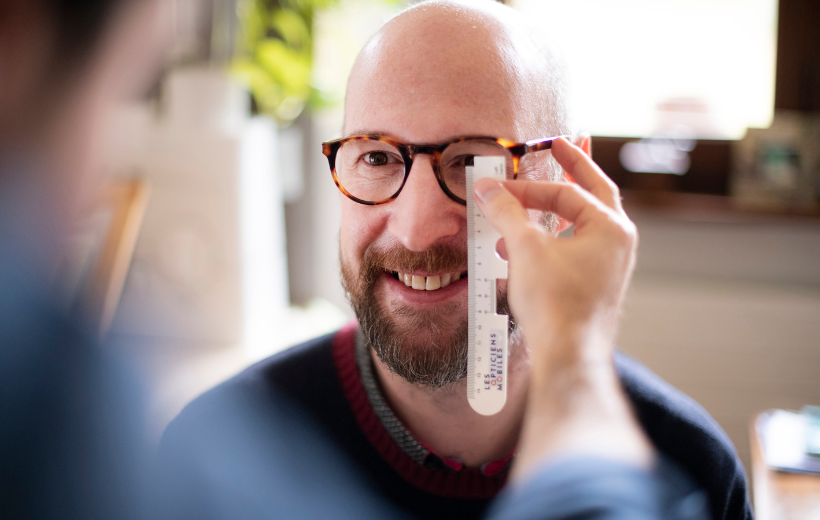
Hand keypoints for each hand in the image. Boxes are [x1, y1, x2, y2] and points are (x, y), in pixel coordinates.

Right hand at [473, 137, 651, 479]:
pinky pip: (573, 249)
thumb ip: (506, 212)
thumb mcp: (525, 248)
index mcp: (610, 227)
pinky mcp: (595, 285)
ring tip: (520, 209)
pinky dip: (548, 241)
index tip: (495, 187)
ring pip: (580, 224)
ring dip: (550, 213)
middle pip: (593, 193)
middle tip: (560, 144)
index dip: (526, 186)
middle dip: (573, 169)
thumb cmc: (555, 303)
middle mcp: (618, 242)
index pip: (565, 192)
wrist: (568, 357)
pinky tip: (519, 251)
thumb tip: (487, 188)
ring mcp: (609, 265)